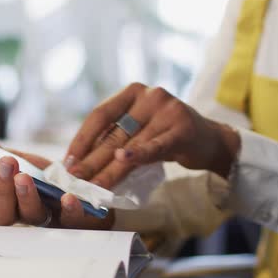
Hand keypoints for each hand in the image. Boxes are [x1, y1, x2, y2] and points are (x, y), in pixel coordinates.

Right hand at [0, 133, 114, 228]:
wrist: (90, 196)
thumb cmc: (51, 181)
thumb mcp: (25, 161)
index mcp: (7, 196)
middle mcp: (23, 212)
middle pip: (2, 212)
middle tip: (4, 163)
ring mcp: (48, 219)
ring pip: (31, 216)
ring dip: (25, 196)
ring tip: (24, 177)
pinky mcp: (73, 222)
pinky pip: (70, 220)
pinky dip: (68, 209)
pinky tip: (67, 197)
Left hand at [64, 83, 239, 188]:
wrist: (210, 140)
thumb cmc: (167, 136)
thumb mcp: (140, 129)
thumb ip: (116, 137)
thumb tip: (80, 163)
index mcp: (133, 92)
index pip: (100, 116)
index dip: (82, 140)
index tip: (67, 162)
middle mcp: (149, 96)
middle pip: (113, 133)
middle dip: (91, 160)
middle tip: (74, 179)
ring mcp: (167, 110)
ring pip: (131, 144)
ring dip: (109, 169)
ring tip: (93, 185)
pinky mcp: (183, 128)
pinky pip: (156, 145)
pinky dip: (139, 154)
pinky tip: (123, 161)